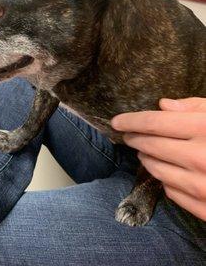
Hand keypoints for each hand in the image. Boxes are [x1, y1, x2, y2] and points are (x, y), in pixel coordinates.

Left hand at [111, 98, 205, 220]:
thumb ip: (194, 107)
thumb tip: (162, 105)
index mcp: (205, 128)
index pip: (154, 122)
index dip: (131, 120)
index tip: (117, 120)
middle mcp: (200, 157)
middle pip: (150, 145)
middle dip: (134, 138)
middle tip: (128, 135)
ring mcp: (201, 185)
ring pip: (156, 169)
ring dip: (146, 158)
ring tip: (145, 151)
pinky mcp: (204, 207)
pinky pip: (171, 191)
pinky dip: (164, 179)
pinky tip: (167, 171)